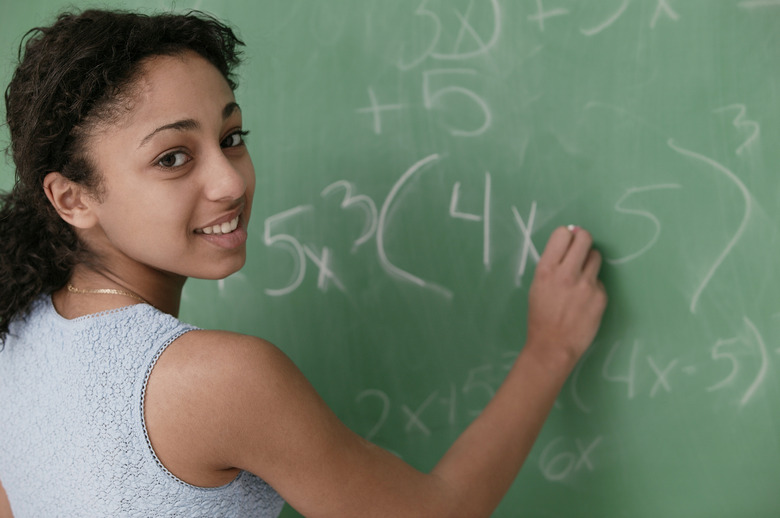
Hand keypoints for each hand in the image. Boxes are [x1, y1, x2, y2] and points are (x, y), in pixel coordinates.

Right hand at [525, 226, 606, 367]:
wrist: (553, 346)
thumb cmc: (541, 316)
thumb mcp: (537, 285)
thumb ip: (553, 264)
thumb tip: (568, 243)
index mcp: (547, 269)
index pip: (563, 234)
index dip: (567, 236)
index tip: (568, 242)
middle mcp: (567, 273)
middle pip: (584, 239)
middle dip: (583, 240)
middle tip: (580, 248)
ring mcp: (586, 285)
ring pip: (596, 256)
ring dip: (589, 261)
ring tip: (581, 276)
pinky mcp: (601, 297)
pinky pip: (599, 281)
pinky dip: (593, 286)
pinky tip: (584, 300)